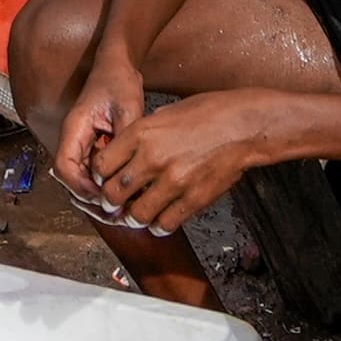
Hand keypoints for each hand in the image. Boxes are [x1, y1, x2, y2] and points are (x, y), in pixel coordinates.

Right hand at [50, 56, 151, 217]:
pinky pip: (92, 173)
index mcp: (74, 128)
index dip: (81, 187)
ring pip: (80, 179)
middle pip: (69, 179)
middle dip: (89, 198)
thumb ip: (124, 139)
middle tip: (115, 212)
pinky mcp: (92, 146)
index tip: (104, 197)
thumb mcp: (127, 108)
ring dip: (97, 195)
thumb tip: (124, 170)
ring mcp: (81, 144)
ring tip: (121, 208)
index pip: (64, 167)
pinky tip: (124, 192)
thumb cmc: (118, 81)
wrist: (117, 64)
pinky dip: (104, 185)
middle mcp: (72, 139)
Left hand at [87, 90, 285, 234]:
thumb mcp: (164, 113)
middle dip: (110, 202)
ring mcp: (173, 180)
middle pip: (113, 194)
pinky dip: (158, 227)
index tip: (103, 179)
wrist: (243, 126)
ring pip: (136, 215)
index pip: (101, 165)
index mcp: (142, 133)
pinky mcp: (193, 198)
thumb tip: (123, 151)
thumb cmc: (207, 113)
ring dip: (133, 218)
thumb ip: (141, 133)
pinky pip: (165, 223)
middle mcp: (153, 158)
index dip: (98, 176)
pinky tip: (160, 221)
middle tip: (115, 203)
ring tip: (137, 214)